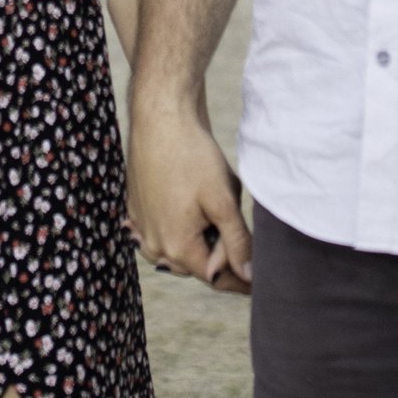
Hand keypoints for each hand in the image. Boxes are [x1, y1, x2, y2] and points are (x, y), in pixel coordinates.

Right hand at [128, 92, 252, 292]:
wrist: (161, 119)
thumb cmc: (193, 157)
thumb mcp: (224, 201)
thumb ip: (237, 242)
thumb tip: (247, 275)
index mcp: (176, 247)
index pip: (216, 277)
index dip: (241, 277)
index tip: (261, 277)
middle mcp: (153, 245)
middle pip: (196, 265)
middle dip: (221, 256)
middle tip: (245, 238)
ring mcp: (141, 228)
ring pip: (180, 249)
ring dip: (201, 241)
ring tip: (219, 217)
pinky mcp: (137, 210)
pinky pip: (164, 232)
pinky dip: (183, 228)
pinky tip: (192, 208)